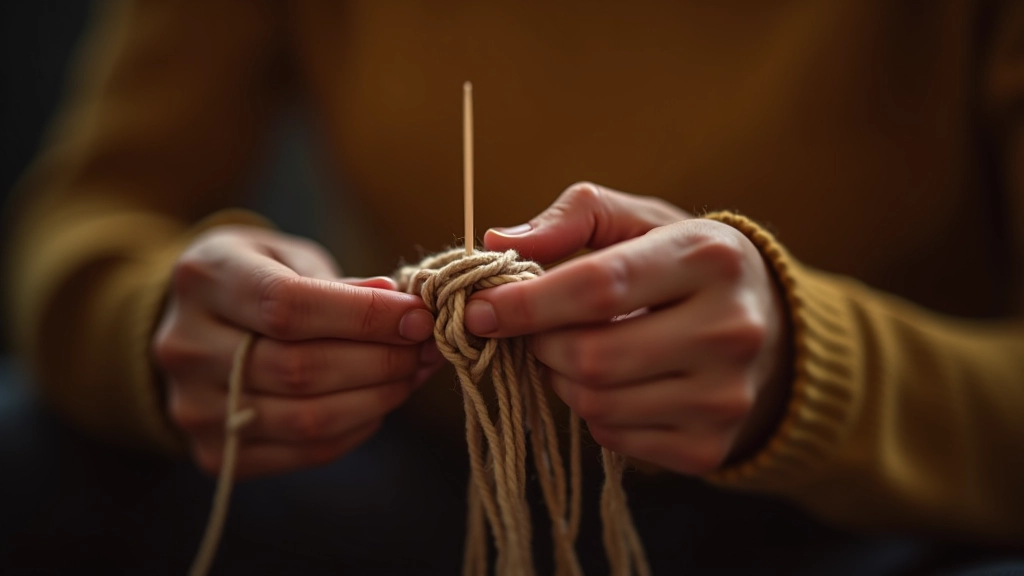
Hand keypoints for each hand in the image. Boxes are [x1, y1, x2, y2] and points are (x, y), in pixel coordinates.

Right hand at [152, 226, 444, 477]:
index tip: (417, 317)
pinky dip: (354, 430)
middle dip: (380, 360)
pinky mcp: (213, 452)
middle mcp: (185, 346)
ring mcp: (193, 406)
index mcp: (205, 278)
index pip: (287, 306)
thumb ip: (342, 284)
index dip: (363, 316)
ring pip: (304, 419)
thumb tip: (403, 310)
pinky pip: (301, 452)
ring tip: (412, 375)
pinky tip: (378, 404)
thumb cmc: (260, 277)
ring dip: (377, 399)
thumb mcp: (292, 257)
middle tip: (426, 348)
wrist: (199, 322)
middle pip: (298, 368)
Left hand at [465, 183, 789, 473]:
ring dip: (561, 380)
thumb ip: (572, 215)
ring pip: (596, 403)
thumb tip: (498, 244)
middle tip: (534, 332)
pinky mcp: (710, 447)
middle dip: (540, 345)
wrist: (768, 328)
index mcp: (708, 257)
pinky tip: (612, 384)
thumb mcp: (640, 219)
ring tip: (573, 352)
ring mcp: (725, 396)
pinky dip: (592, 413)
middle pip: (591, 356)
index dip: (527, 303)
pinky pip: (614, 439)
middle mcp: (730, 329)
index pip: (598, 286)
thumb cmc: (683, 264)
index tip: (478, 309)